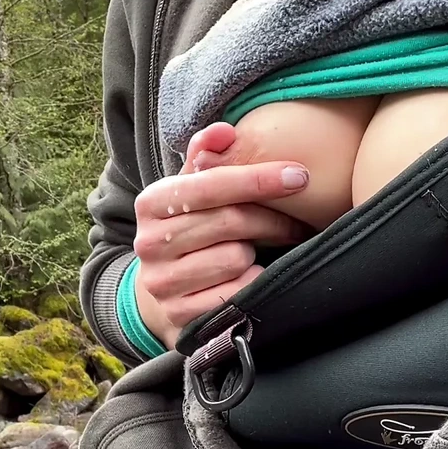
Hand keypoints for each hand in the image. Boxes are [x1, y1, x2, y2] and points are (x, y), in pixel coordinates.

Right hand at [132, 123, 310, 348]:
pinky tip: (246, 278)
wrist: (163, 290)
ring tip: (253, 251)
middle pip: (230, 222)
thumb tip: (224, 130)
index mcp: (151, 203)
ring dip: (254, 254)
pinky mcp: (179, 317)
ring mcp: (162, 283)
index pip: (210, 184)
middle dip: (271, 219)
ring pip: (235, 258)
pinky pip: (235, 295)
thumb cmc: (190, 230)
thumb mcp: (192, 190)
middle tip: (294, 222)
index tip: (299, 177)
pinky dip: (249, 285)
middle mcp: (148, 243)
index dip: (258, 179)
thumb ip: (206, 156)